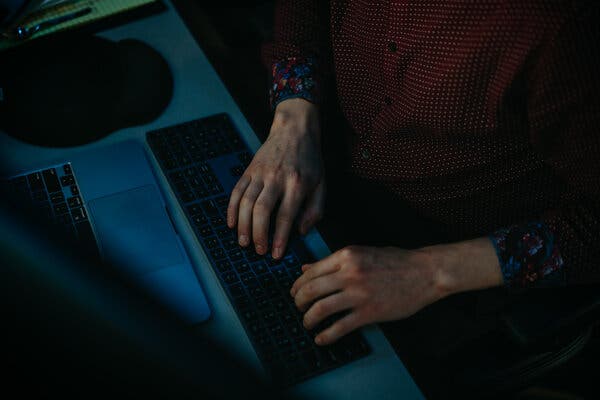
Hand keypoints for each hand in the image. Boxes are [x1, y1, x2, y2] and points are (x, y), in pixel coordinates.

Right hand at [227, 98, 324, 258]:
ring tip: (243, 242)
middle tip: (258, 250)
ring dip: (242, 224)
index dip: (280, 237)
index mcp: (298, 184)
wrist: (295, 129)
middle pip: (262, 210)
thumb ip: (315, 210)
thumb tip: (301, 232)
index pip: (286, 215)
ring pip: (246, 201)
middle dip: (258, 233)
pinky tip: (231, 223)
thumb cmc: (310, 159)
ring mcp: (260, 173)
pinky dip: (231, 208)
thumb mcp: (322, 184)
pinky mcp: (249, 169)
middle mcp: (277, 178)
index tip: (276, 254)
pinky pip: (236, 191)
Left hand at [291, 239, 502, 344]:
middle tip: (298, 307)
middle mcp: (350, 273)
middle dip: (298, 301)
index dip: (298, 284)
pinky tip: (321, 338)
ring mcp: (359, 293)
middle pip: (311, 289)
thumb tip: (307, 268)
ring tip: (307, 323)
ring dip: (308, 319)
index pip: (311, 271)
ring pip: (321, 308)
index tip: (295, 292)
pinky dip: (326, 335)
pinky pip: (340, 326)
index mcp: (347, 255)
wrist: (425, 272)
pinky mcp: (370, 312)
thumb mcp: (363, 253)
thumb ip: (335, 261)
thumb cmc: (397, 261)